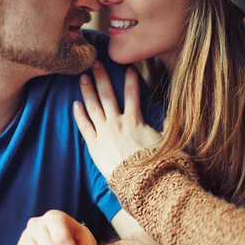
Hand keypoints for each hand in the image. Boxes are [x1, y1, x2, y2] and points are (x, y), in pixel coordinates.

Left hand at [74, 61, 162, 179]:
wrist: (141, 181)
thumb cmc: (155, 163)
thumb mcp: (167, 142)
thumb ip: (167, 127)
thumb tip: (170, 117)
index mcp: (135, 120)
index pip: (132, 94)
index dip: (131, 80)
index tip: (129, 69)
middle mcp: (117, 123)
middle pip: (107, 95)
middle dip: (101, 77)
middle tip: (95, 64)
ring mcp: (104, 133)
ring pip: (93, 106)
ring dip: (87, 90)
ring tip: (82, 77)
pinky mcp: (94, 145)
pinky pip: (84, 126)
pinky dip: (79, 115)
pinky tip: (75, 104)